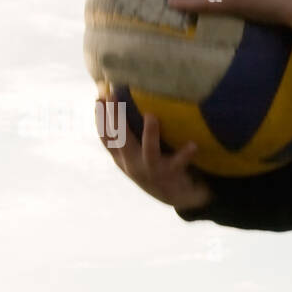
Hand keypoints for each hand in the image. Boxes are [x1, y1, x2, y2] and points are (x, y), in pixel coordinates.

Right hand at [95, 90, 213, 211]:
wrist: (173, 195)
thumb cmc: (154, 166)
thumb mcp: (136, 152)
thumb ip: (130, 133)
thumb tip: (121, 102)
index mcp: (122, 159)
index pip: (107, 138)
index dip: (100, 119)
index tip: (98, 99)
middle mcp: (133, 165)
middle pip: (121, 140)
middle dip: (115, 118)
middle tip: (114, 96)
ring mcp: (151, 171)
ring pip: (149, 151)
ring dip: (150, 133)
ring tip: (152, 116)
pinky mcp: (170, 175)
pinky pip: (179, 163)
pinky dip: (185, 154)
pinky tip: (193, 144)